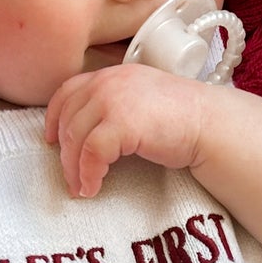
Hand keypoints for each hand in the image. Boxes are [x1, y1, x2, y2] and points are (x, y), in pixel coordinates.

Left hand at [45, 63, 211, 197]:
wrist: (211, 125)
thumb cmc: (183, 119)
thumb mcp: (141, 101)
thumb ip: (115, 106)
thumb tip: (89, 134)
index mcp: (112, 74)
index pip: (68, 91)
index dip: (54, 117)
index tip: (51, 139)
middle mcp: (108, 82)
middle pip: (68, 118)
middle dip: (64, 152)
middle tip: (70, 177)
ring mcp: (113, 100)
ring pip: (74, 137)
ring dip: (74, 168)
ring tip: (81, 188)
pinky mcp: (121, 123)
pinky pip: (91, 153)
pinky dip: (88, 174)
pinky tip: (93, 187)